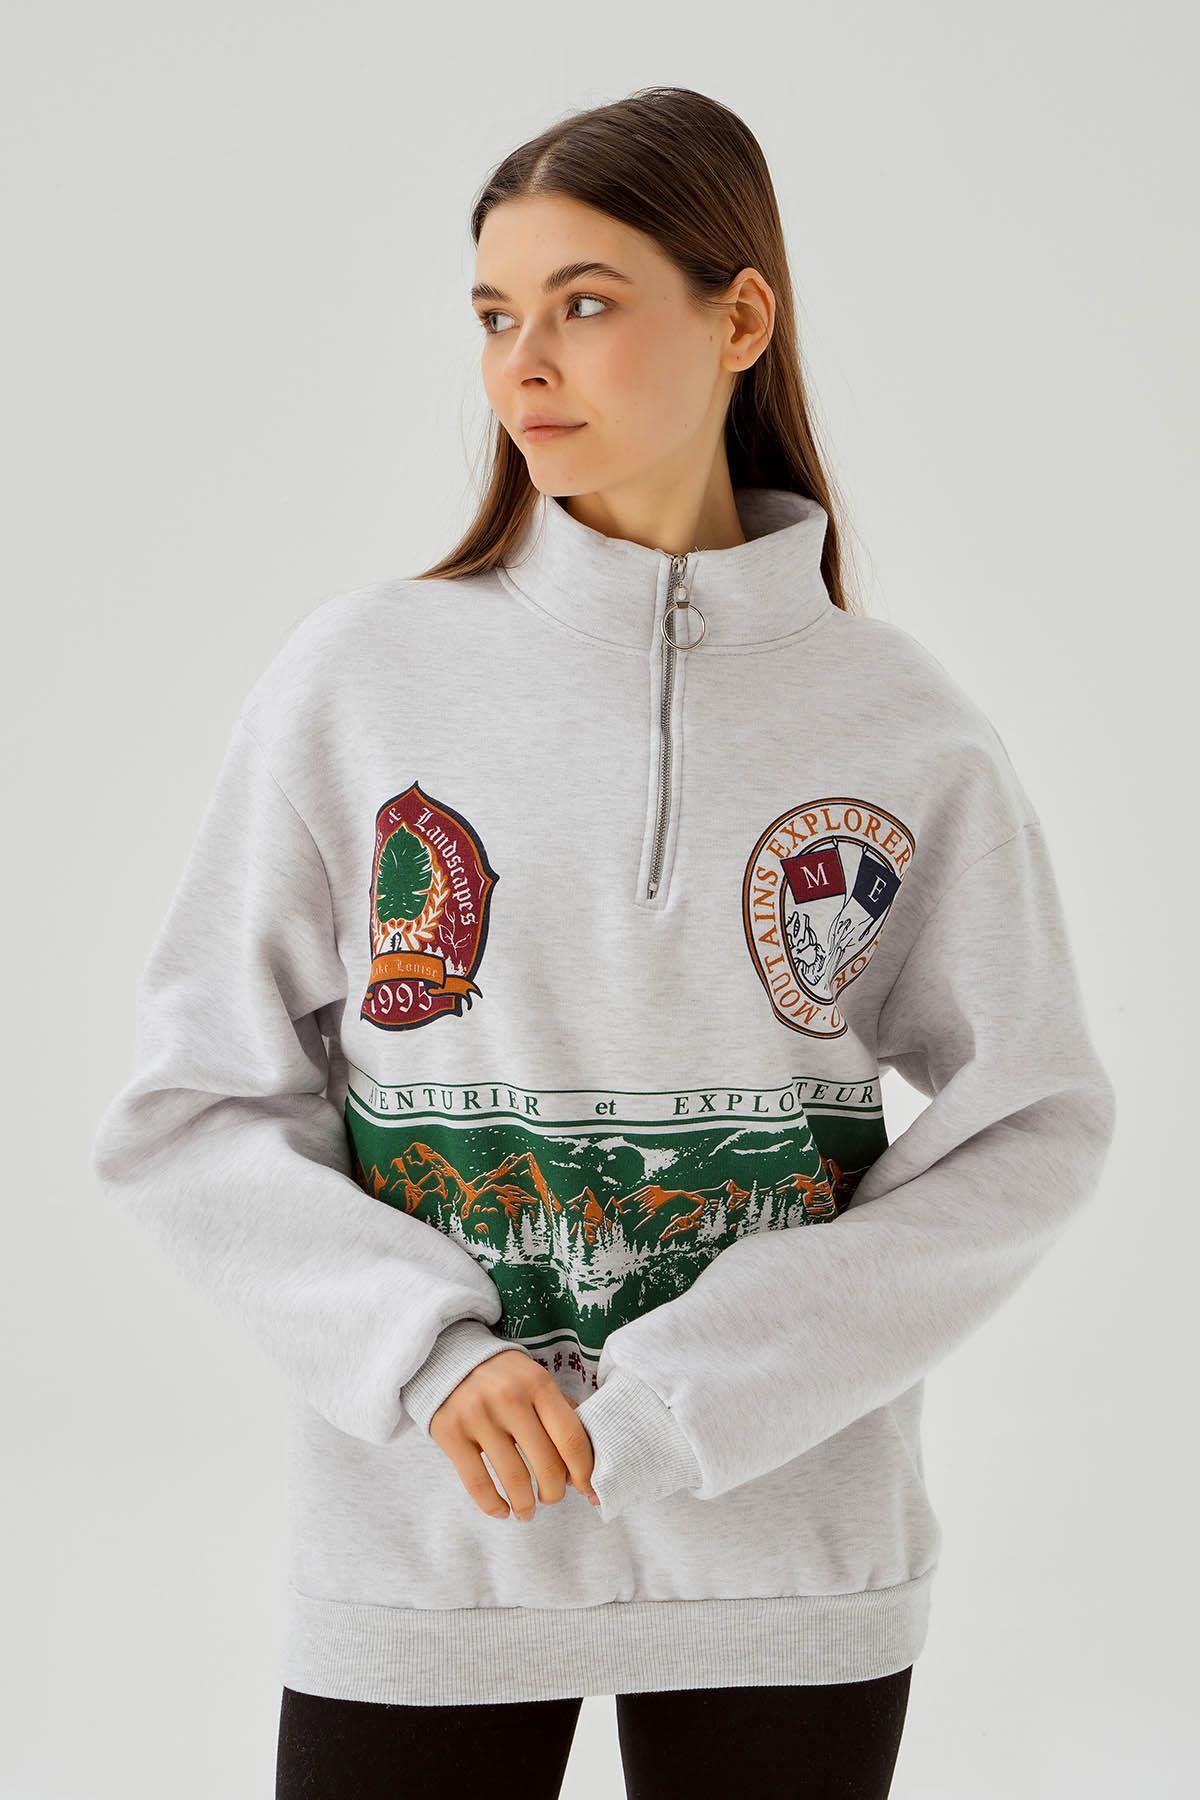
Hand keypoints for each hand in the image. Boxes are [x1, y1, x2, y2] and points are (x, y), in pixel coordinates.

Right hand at [428, 1350, 599, 1520]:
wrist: (447, 1358)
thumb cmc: (503, 1377)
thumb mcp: (535, 1380)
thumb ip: (561, 1412)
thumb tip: (587, 1462)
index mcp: (539, 1383)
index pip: (572, 1439)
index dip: (584, 1473)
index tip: (587, 1492)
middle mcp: (509, 1397)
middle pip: (547, 1464)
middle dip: (554, 1493)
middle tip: (552, 1498)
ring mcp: (477, 1415)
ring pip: (514, 1479)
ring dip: (526, 1505)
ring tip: (527, 1511)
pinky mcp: (450, 1432)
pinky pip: (477, 1483)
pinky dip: (493, 1506)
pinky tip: (502, 1510)